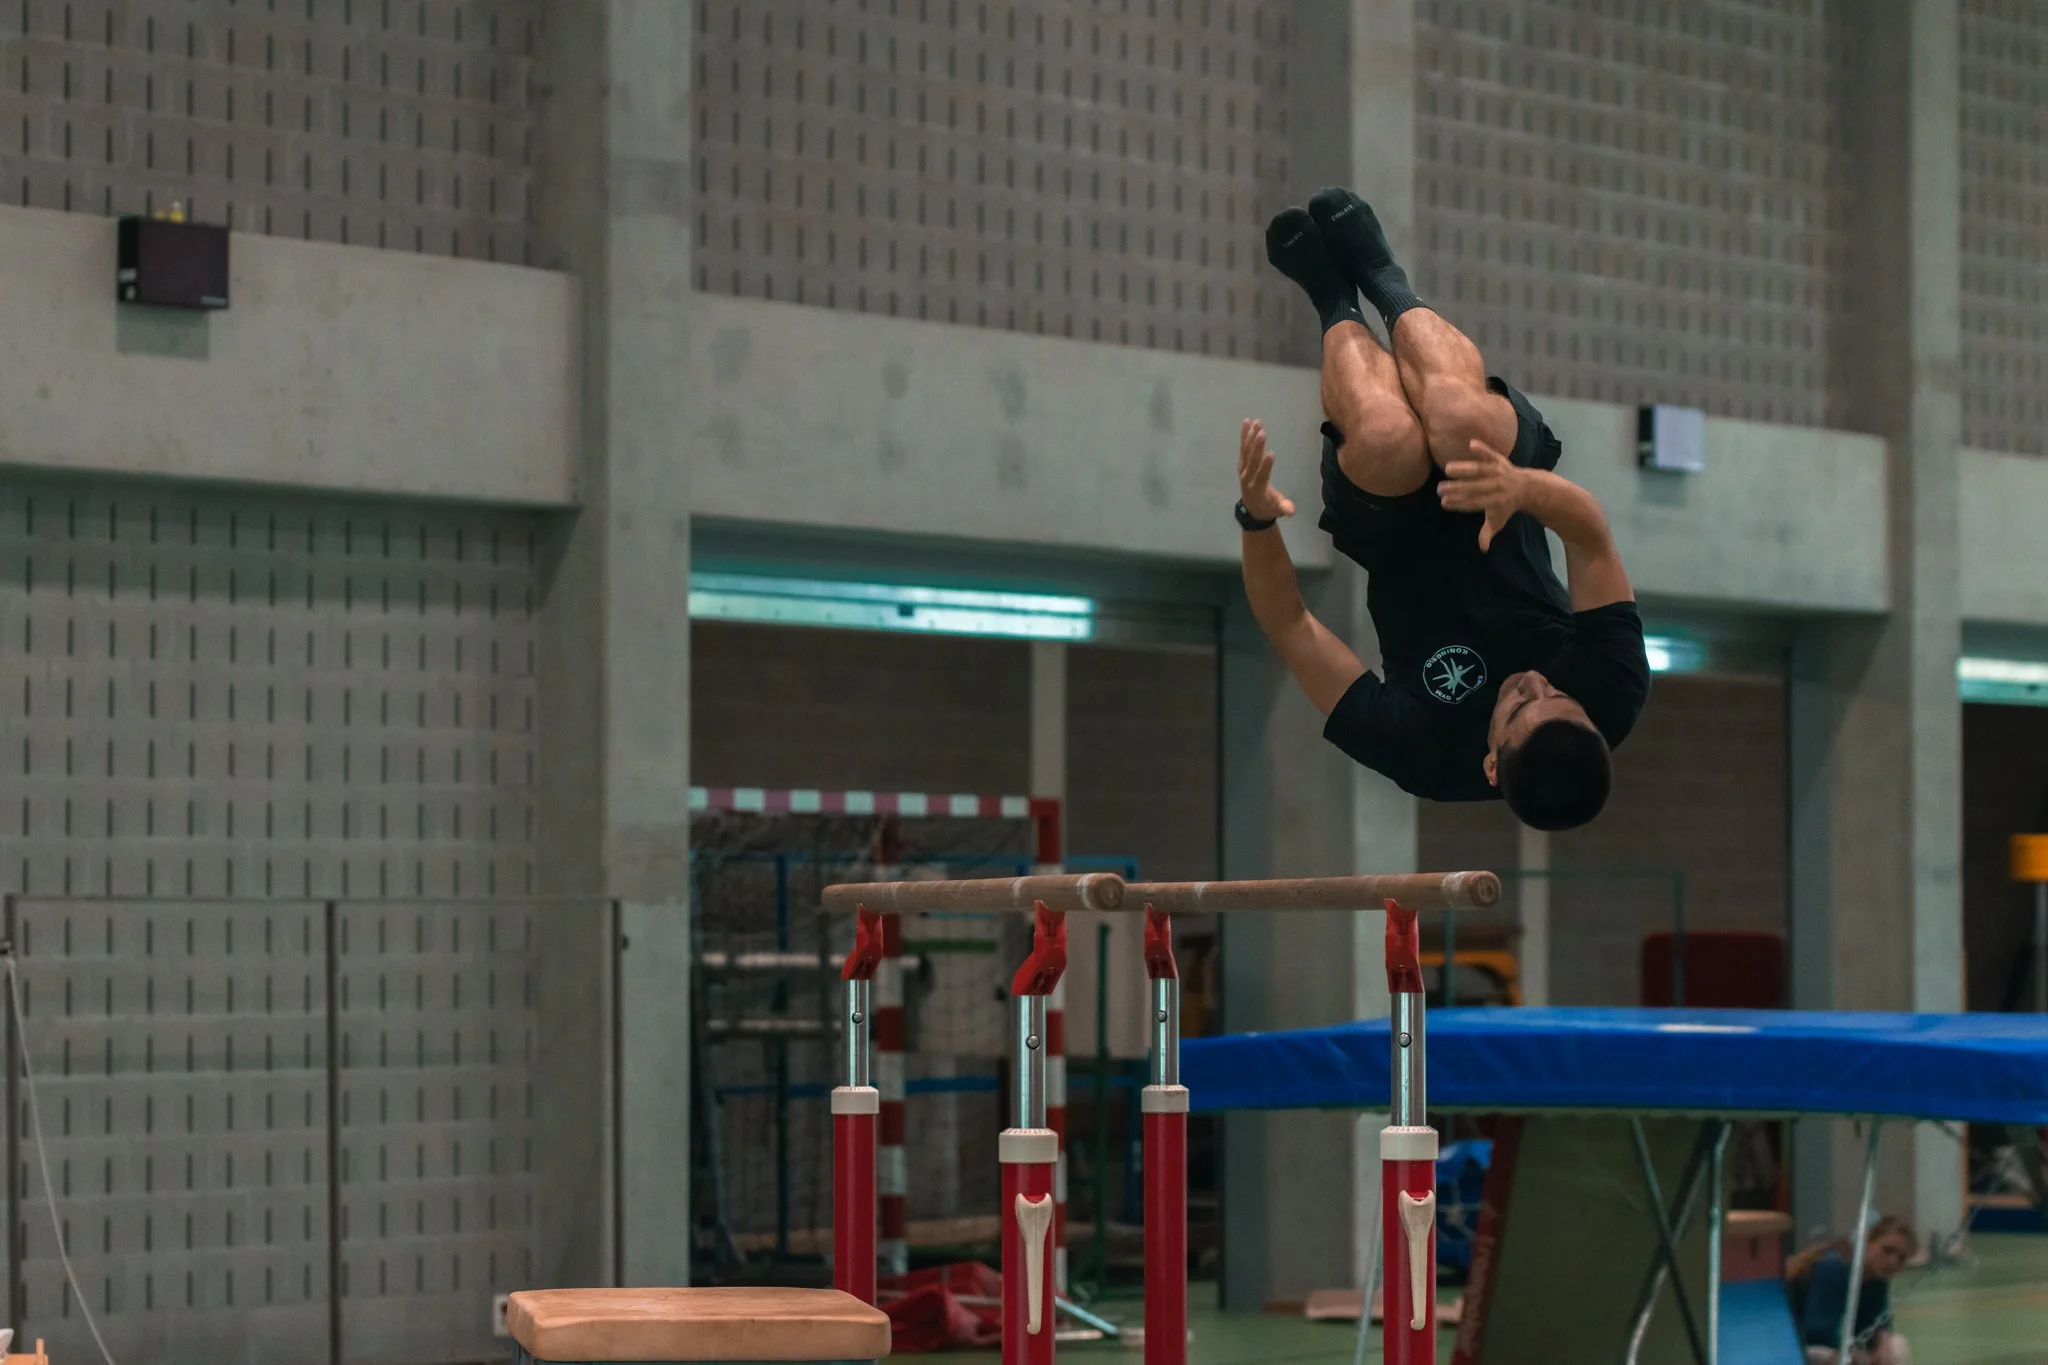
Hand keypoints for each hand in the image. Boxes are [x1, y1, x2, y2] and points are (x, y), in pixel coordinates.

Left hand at [1238, 419, 1296, 522]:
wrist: (1252, 510)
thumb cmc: (1269, 507)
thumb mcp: (1277, 509)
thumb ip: (1284, 508)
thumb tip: (1291, 510)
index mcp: (1257, 489)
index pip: (1262, 475)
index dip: (1266, 466)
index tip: (1271, 454)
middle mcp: (1248, 478)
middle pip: (1252, 460)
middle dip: (1257, 446)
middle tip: (1262, 432)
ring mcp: (1243, 470)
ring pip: (1246, 451)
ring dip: (1250, 436)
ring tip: (1256, 422)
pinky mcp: (1242, 464)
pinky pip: (1243, 448)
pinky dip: (1244, 435)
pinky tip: (1247, 422)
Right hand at [1438, 437, 1526, 551]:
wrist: (1527, 488)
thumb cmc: (1507, 506)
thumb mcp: (1498, 520)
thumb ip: (1487, 532)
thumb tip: (1483, 549)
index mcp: (1493, 502)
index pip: (1473, 503)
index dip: (1458, 504)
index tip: (1444, 503)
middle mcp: (1495, 487)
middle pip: (1474, 488)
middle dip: (1456, 488)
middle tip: (1439, 489)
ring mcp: (1497, 472)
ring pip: (1480, 470)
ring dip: (1464, 469)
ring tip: (1447, 468)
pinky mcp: (1499, 461)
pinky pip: (1491, 454)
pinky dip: (1482, 449)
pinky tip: (1470, 443)